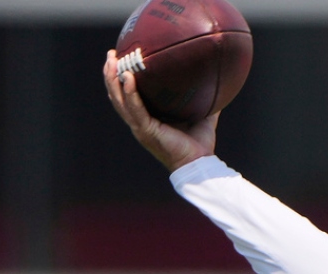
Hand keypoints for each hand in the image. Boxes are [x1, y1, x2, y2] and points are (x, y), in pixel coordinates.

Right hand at [103, 49, 216, 171]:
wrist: (200, 164)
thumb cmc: (200, 144)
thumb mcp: (201, 116)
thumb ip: (204, 100)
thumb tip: (216, 81)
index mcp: (147, 119)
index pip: (127, 97)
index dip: (120, 80)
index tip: (119, 60)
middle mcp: (139, 123)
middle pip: (117, 96)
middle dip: (111, 74)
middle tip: (111, 54)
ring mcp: (140, 127)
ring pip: (120, 101)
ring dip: (114, 80)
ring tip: (113, 61)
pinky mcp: (146, 131)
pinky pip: (135, 109)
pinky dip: (130, 93)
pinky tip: (128, 78)